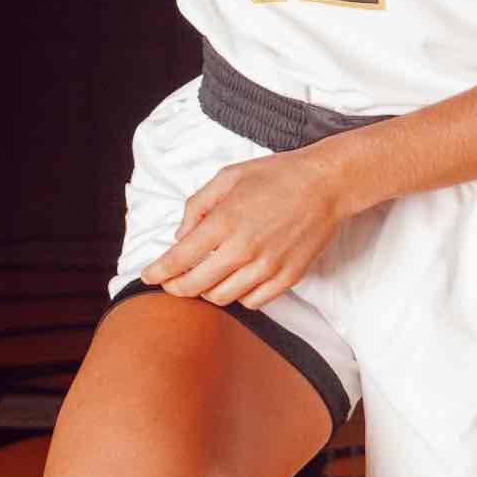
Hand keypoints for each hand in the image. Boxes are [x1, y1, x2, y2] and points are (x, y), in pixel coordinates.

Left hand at [141, 146, 349, 310]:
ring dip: (208, 292)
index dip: (158, 273)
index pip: (178, 259)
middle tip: (172, 283)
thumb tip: (181, 236)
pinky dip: (239, 296)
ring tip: (207, 279)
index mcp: (224, 221)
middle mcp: (243, 249)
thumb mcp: (228, 177)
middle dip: (177, 288)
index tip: (149, 277)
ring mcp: (267, 266)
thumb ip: (198, 206)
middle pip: (196, 287)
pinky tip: (237, 281)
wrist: (326, 184)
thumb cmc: (277, 175)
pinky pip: (253, 301)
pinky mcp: (288, 277)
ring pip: (223, 298)